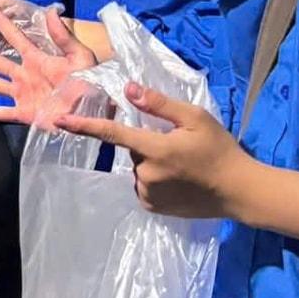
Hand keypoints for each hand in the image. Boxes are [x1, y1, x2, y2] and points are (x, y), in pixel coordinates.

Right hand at [0, 7, 99, 126]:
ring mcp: (24, 95)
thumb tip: (50, 11)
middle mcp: (26, 76)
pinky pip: (3, 113)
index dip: (5, 26)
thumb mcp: (80, 57)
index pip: (17, 40)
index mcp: (39, 60)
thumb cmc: (92, 83)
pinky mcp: (26, 114)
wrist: (96, 111)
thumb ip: (63, 37)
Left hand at [54, 82, 255, 219]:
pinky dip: (154, 179)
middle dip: (148, 143)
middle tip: (179, 145)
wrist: (240, 191)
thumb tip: (128, 90)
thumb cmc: (220, 150)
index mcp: (155, 150)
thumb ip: (159, 105)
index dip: (84, 126)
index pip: (112, 134)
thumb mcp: (195, 118)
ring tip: (183, 165)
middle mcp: (146, 174)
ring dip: (152, 162)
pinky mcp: (153, 207)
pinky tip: (178, 180)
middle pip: (133, 150)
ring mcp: (148, 194)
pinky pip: (143, 185)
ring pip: (138, 168)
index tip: (59, 121)